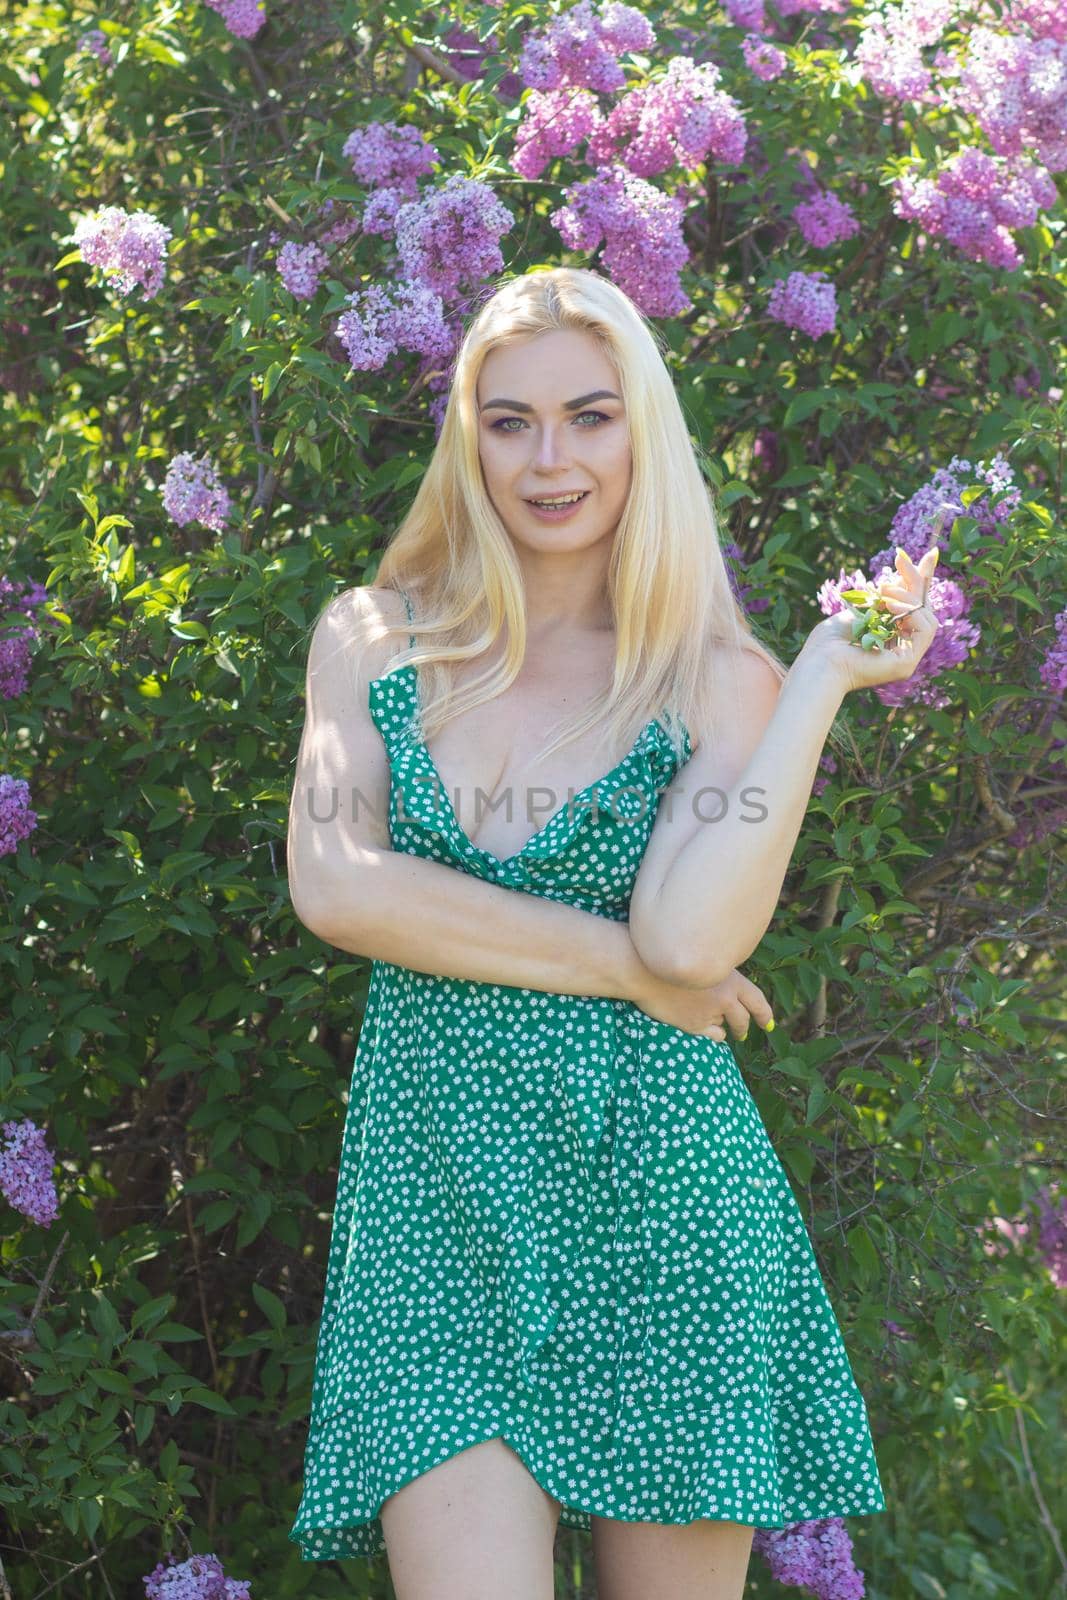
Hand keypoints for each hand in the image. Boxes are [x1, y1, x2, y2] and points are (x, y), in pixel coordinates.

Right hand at [629, 964, 774, 1042]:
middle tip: (743, 1032)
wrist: (642, 969)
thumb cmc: (669, 957)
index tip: (769, 1024)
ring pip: (725, 1026)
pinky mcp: (695, 1025)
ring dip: (724, 1026)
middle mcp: (724, 997)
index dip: (765, 1014)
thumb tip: (727, 987)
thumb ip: (718, 974)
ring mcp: (709, 1013)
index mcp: (730, 978)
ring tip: (724, 1031)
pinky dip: (713, 1033)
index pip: (757, 1000)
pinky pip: (712, 1034)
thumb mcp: (703, 958)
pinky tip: (709, 1032)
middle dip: (744, 1027)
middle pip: (743, 1019)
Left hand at [801, 547, 941, 695]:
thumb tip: (901, 571)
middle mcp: (902, 649)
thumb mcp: (859, 610)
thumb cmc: (828, 642)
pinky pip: (925, 628)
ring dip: (906, 596)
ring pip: (926, 616)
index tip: (926, 554)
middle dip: (914, 579)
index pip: (913, 607)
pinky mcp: (907, 663)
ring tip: (883, 591)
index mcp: (890, 639)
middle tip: (901, 559)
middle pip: (922, 608)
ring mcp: (907, 658)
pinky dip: (911, 612)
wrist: (818, 664)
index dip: (919, 582)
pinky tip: (890, 606)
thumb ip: (883, 597)